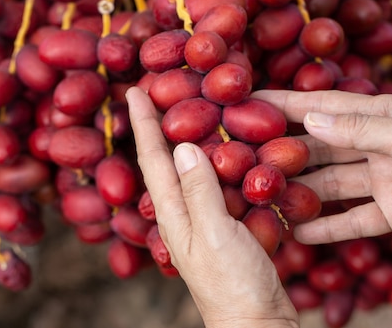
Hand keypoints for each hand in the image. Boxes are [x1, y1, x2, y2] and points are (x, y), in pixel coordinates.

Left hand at [126, 87, 298, 327]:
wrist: (258, 324)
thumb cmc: (233, 286)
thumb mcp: (215, 235)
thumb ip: (200, 191)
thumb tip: (182, 147)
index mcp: (173, 212)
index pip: (153, 158)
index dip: (143, 123)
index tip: (134, 90)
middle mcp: (186, 211)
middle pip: (173, 159)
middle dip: (167, 123)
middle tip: (167, 87)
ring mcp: (209, 218)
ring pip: (202, 169)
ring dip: (201, 138)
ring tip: (204, 107)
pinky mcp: (232, 225)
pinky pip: (228, 186)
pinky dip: (231, 163)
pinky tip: (240, 149)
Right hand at [253, 90, 391, 244]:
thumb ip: (358, 130)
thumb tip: (309, 121)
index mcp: (378, 115)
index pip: (321, 108)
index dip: (284, 105)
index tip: (247, 104)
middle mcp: (374, 144)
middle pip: (320, 148)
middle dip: (284, 153)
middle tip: (244, 160)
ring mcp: (382, 179)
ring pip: (331, 184)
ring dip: (301, 191)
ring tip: (264, 200)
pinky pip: (353, 219)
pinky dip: (329, 226)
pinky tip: (300, 232)